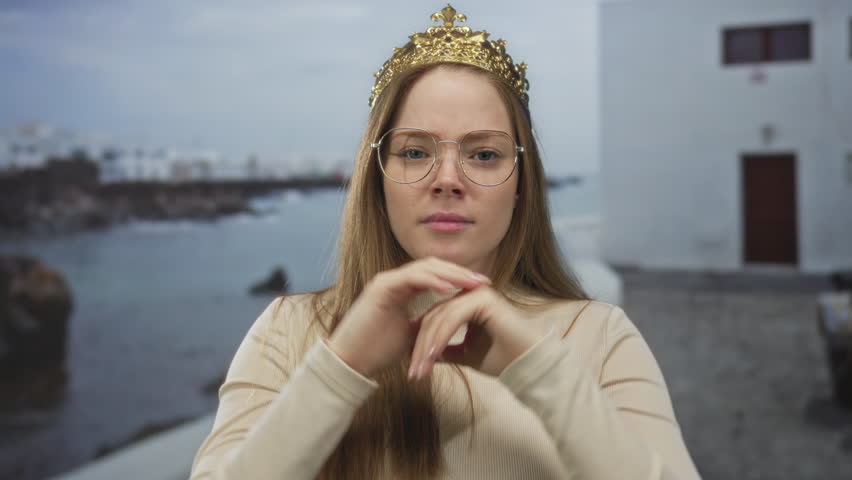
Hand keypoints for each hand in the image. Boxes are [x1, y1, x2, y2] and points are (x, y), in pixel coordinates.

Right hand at [327, 257, 490, 377]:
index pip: (435, 275)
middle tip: (483, 281)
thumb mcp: (410, 335)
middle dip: (460, 273)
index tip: (480, 287)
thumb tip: (446, 323)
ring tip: (472, 283)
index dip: (458, 278)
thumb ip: (425, 322)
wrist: (350, 363)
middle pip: (434, 266)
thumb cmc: (376, 351)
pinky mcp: (381, 287)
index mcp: (402, 288)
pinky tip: (451, 288)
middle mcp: (394, 280)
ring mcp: (386, 281)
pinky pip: (412, 277)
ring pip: (425, 268)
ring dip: (451, 274)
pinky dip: (433, 281)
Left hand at [409, 286, 540, 379]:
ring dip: (427, 345)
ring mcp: (476, 293)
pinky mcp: (482, 298)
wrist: (528, 364)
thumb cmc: (501, 359)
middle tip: (413, 372)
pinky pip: (453, 316)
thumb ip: (446, 350)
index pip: (435, 320)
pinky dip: (440, 336)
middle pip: (433, 317)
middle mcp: (470, 295)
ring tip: (421, 368)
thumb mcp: (466, 354)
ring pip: (440, 317)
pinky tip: (432, 355)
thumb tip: (425, 354)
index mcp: (466, 304)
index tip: (414, 370)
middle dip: (421, 347)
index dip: (421, 345)